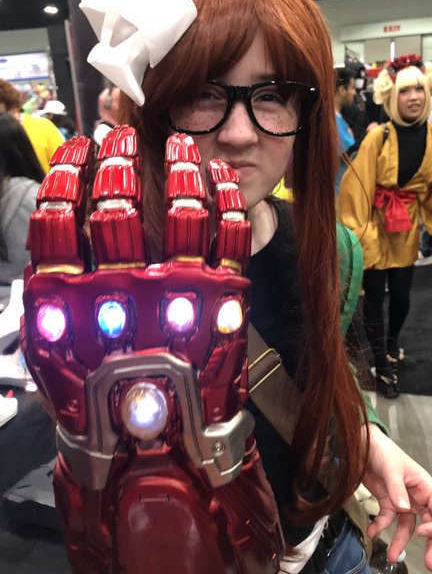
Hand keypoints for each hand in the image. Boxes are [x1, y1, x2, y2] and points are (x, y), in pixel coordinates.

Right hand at [21, 127, 282, 570]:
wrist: (158, 446)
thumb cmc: (98, 402)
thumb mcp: (52, 351)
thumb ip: (49, 295)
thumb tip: (51, 242)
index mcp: (74, 297)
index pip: (62, 217)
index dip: (67, 174)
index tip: (77, 149)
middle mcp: (125, 286)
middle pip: (118, 205)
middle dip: (117, 161)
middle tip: (120, 136)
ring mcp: (180, 287)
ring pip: (180, 209)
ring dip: (176, 166)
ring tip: (176, 140)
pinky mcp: (225, 294)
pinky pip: (231, 235)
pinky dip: (227, 199)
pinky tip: (219, 176)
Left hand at [362, 424, 431, 571]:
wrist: (362, 445)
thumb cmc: (383, 450)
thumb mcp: (391, 468)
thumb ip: (397, 488)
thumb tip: (404, 509)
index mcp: (425, 486)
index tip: (423, 533)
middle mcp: (417, 496)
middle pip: (430, 524)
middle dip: (431, 544)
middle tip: (430, 564)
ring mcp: (402, 500)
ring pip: (407, 527)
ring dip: (400, 541)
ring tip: (392, 556)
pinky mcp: (387, 502)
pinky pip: (387, 519)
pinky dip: (380, 526)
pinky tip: (371, 531)